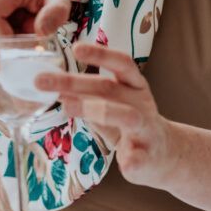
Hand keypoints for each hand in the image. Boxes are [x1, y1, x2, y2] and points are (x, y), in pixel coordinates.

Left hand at [35, 43, 175, 188]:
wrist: (167, 153)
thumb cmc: (133, 125)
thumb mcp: (112, 105)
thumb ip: (88, 99)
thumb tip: (56, 89)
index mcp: (134, 86)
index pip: (120, 63)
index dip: (100, 54)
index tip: (75, 47)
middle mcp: (141, 103)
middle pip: (109, 88)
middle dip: (75, 83)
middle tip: (43, 81)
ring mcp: (146, 129)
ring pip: (127, 116)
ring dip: (97, 110)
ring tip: (68, 107)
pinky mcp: (148, 157)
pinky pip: (140, 158)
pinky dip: (133, 159)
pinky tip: (125, 162)